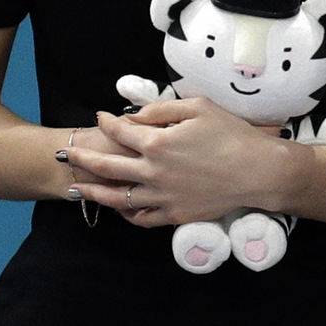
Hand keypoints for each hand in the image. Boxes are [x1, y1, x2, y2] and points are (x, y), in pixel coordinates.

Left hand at [66, 98, 301, 226]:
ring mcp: (162, 196)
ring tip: (78, 189)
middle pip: (107, 166)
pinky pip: (141, 218)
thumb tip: (134, 116)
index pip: (121, 131)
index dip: (107, 122)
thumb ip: (162, 109)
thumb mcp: (199, 107)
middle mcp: (153, 172)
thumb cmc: (232, 134)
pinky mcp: (174, 214)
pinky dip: (126, 213)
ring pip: (117, 198)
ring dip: (94, 192)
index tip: (101, 116)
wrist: (257, 171)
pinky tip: (120, 208)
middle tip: (68, 153)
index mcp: (158, 142)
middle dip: (84, 157)